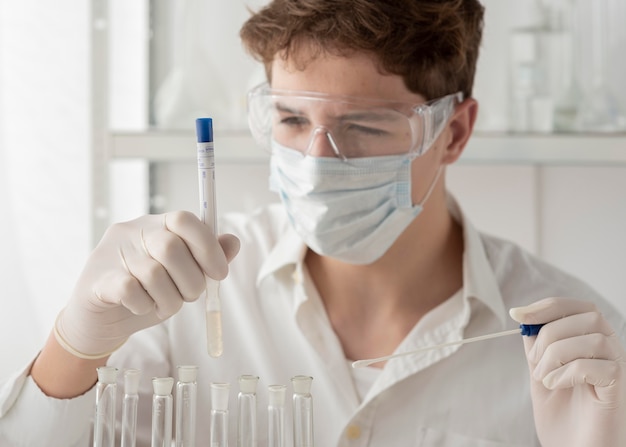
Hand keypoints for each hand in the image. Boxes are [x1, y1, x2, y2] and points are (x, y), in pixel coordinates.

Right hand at [54, 211, 239, 358]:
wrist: (99, 320)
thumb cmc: (146, 293)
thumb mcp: (181, 276)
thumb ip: (206, 258)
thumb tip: (233, 242)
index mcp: (156, 224)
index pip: (185, 219)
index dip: (208, 246)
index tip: (219, 273)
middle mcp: (132, 232)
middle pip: (172, 247)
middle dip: (191, 281)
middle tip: (189, 297)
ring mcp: (112, 253)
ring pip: (154, 273)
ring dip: (169, 299)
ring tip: (164, 305)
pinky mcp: (98, 279)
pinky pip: (131, 291)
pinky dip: (145, 305)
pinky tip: (142, 307)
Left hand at [510, 297, 625, 446]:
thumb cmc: (562, 419)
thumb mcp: (540, 374)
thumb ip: (537, 348)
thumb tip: (525, 318)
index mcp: (590, 342)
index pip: (577, 307)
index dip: (547, 306)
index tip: (516, 314)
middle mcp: (610, 351)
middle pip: (588, 316)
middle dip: (549, 333)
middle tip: (534, 361)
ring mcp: (618, 368)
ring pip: (593, 337)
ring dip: (556, 354)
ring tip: (544, 379)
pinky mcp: (620, 388)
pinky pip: (597, 366)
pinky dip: (568, 372)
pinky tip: (557, 386)